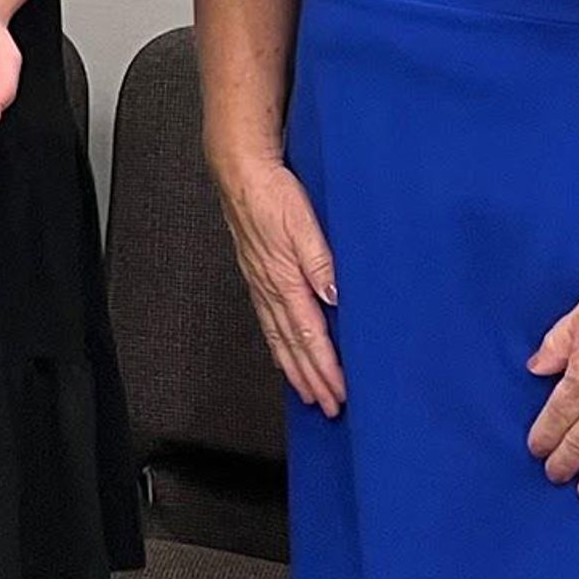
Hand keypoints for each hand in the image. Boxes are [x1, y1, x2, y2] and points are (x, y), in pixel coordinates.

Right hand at [214, 151, 344, 416]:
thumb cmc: (272, 194)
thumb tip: (334, 299)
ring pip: (279, 338)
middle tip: (327, 406)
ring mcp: (261, 284)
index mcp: (284, 280)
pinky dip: (279, 346)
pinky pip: (268, 322)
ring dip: (294, 369)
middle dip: (310, 379)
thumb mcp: (303, 224)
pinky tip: (284, 353)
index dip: (325, 367)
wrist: (239, 173)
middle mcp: (270, 289)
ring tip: (307, 392)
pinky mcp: (257, 276)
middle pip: (292, 346)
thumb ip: (320, 262)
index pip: (309, 335)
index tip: (338, 392)